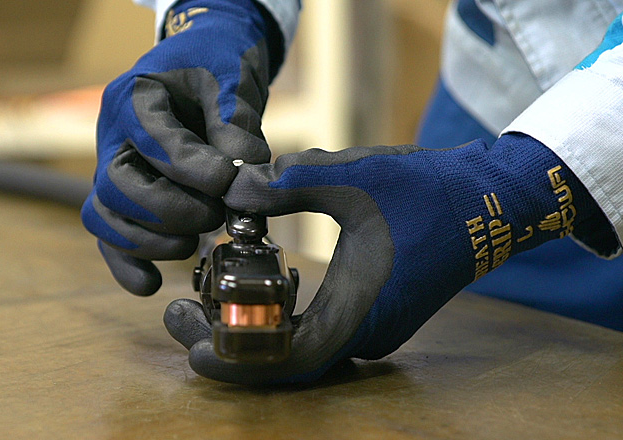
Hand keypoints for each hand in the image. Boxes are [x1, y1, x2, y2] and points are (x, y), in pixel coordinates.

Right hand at [81, 0, 279, 295]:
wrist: (208, 65)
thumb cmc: (219, 65)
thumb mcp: (233, 79)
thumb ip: (236, 125)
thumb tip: (241, 180)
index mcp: (134, 96)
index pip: (150, 139)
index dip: (192, 168)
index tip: (228, 183)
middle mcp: (112, 136)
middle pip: (116, 188)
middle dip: (170, 211)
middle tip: (216, 215)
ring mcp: (112, 169)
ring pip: (105, 217)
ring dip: (152, 241)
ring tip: (196, 242)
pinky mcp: (124, 199)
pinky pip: (110, 237)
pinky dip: (127, 265)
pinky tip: (151, 285)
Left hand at [164, 134, 607, 383]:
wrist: (486, 201)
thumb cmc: (426, 190)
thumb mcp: (354, 176)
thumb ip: (290, 182)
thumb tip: (233, 188)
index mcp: (359, 309)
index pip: (288, 359)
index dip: (235, 361)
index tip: (189, 348)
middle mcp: (363, 332)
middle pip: (283, 360)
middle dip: (226, 343)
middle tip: (178, 312)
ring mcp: (369, 328)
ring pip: (297, 349)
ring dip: (248, 331)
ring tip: (201, 299)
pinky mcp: (371, 314)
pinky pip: (314, 332)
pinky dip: (275, 320)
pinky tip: (251, 288)